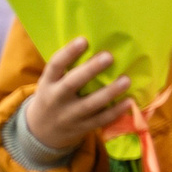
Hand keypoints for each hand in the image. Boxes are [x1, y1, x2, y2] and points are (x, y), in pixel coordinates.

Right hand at [21, 36, 129, 154]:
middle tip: (109, 56)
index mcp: (48, 83)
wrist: (41, 131)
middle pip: (71, 84)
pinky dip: (115, 112)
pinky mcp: (82, 127)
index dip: (68, 53)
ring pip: (89, 104)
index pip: (55, 66)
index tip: (84, 40)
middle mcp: (56, 99)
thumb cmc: (53, 96)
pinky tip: (129, 101)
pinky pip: (100, 120)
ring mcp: (69, 115)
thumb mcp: (51, 82)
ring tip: (126, 80)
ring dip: (109, 92)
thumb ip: (67, 68)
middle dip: (90, 70)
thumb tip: (98, 43)